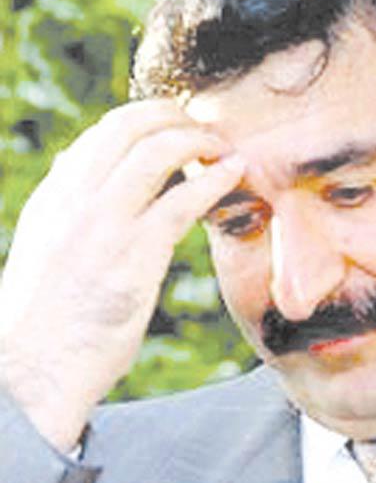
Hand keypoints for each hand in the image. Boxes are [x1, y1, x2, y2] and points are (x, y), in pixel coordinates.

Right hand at [0, 100, 245, 452]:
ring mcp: (105, 222)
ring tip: (224, 149)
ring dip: (199, 140)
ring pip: (157, 149)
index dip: (149, 118)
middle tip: (205, 129)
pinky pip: (183, 199)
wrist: (33, 366)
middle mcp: (76, 198)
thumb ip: (63, 203)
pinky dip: (216, 178)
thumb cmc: (44, 316)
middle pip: (131, 125)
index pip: (105, 132)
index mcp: (56, 195)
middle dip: (176, 116)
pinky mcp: (136, 254)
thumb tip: (71, 161)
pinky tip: (236, 173)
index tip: (177, 127)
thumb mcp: (43, 244)